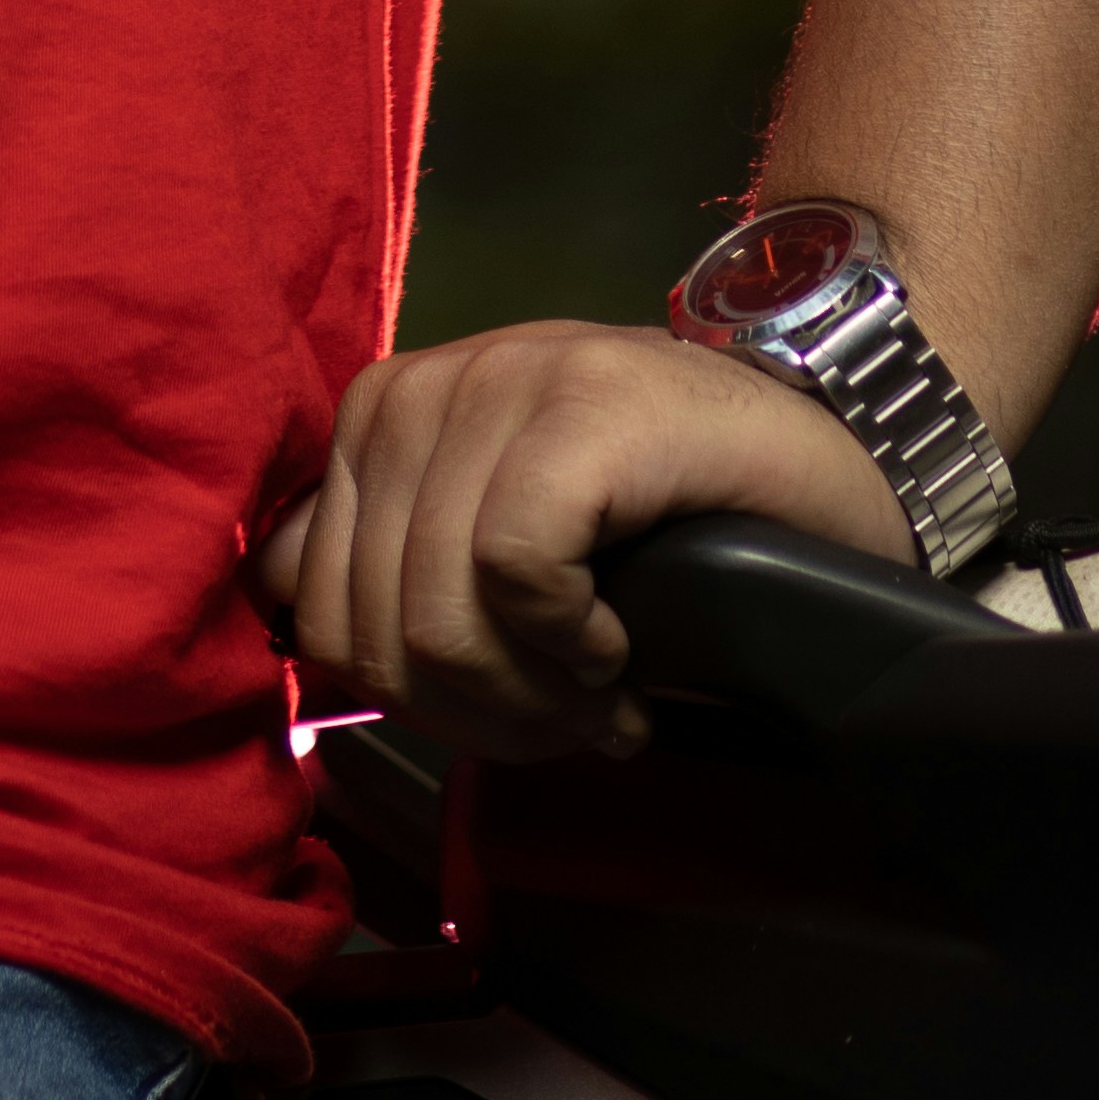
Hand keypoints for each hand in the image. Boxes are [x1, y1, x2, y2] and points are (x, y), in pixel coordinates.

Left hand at [254, 319, 916, 763]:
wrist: (818, 449)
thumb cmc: (658, 509)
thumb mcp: (496, 527)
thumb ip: (390, 557)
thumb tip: (280, 610)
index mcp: (380, 416)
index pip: (314, 607)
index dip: (409, 701)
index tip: (503, 712)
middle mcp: (422, 385)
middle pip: (377, 631)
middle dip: (476, 716)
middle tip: (569, 717)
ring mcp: (503, 382)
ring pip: (440, 619)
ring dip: (532, 700)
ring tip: (600, 690)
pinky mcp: (584, 406)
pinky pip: (516, 573)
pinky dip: (574, 646)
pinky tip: (620, 646)